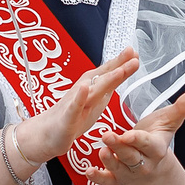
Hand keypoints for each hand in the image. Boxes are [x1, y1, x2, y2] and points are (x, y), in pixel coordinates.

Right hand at [14, 48, 139, 167]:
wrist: (48, 132)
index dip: (123, 61)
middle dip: (118, 65)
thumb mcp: (98, 97)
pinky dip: (79, 97)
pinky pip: (74, 106)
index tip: (136, 52)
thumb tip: (125, 67)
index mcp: (93, 85)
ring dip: (106, 79)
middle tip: (132, 54)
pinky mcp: (68, 116)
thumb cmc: (74, 114)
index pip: (110, 71)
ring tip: (119, 71)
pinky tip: (84, 89)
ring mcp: (76, 102)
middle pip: (103, 76)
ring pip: (93, 90)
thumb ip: (111, 83)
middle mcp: (84, 89)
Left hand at [85, 89, 184, 184]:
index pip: (146, 144)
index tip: (128, 134)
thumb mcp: (168, 121)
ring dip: (108, 162)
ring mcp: (130, 173)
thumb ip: (181, 108)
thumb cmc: (157, 136)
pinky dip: (98, 179)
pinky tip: (87, 172)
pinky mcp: (118, 180)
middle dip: (118, 147)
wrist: (152, 162)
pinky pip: (108, 183)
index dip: (137, 140)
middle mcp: (144, 164)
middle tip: (106, 136)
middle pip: (130, 156)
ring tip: (101, 150)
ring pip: (118, 169)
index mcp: (156, 148)